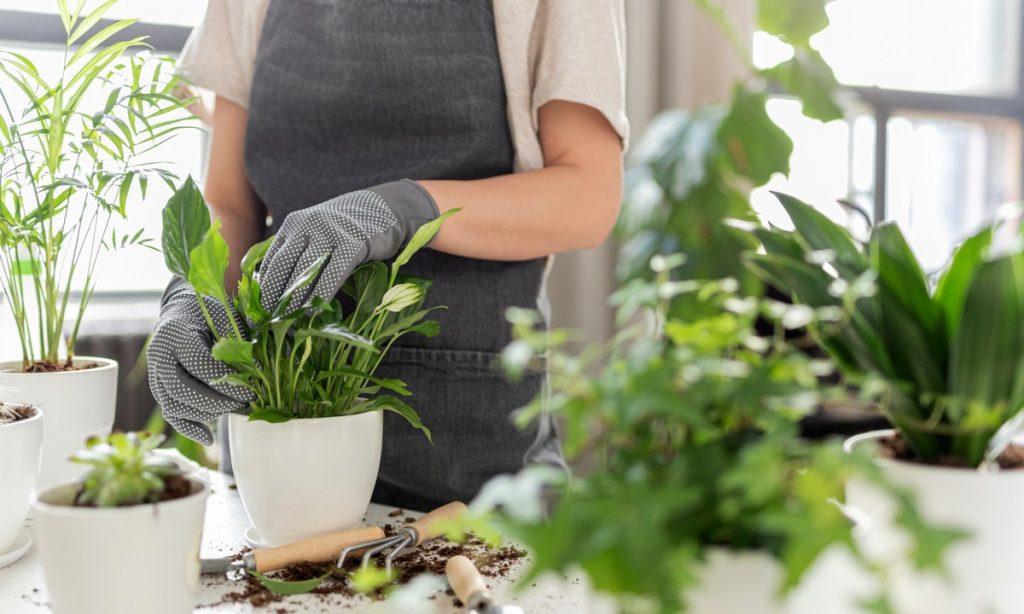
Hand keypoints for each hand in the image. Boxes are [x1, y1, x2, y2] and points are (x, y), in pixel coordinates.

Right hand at [147, 280, 254, 443]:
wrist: (183, 311)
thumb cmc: (210, 313)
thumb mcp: (226, 318)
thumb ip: (236, 343)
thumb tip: (257, 373)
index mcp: (175, 334)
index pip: (198, 365)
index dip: (226, 382)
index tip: (251, 391)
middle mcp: (158, 355)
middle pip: (181, 390)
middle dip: (216, 401)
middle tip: (243, 402)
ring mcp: (155, 374)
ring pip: (174, 405)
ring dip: (206, 413)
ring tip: (233, 408)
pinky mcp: (160, 389)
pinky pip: (170, 414)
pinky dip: (189, 427)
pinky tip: (209, 439)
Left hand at [258, 179, 437, 312]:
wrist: (384, 209)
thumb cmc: (347, 229)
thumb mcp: (317, 233)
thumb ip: (298, 252)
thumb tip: (275, 287)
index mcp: (294, 223)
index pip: (272, 258)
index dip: (263, 286)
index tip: (258, 308)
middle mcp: (308, 224)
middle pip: (284, 264)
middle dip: (273, 294)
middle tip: (267, 318)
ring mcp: (330, 232)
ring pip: (305, 270)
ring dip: (294, 298)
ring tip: (287, 319)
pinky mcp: (353, 243)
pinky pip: (332, 273)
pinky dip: (321, 294)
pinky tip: (313, 311)